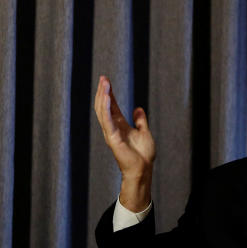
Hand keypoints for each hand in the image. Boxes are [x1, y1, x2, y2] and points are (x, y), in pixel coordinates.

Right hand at [95, 75, 154, 210]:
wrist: (143, 169)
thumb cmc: (143, 155)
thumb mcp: (144, 132)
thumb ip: (140, 120)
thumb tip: (138, 108)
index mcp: (120, 125)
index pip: (112, 106)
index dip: (109, 94)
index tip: (106, 81)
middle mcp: (113, 128)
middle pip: (105, 107)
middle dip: (103, 92)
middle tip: (103, 78)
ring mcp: (111, 133)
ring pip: (103, 112)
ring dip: (103, 97)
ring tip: (104, 84)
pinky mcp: (113, 138)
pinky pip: (107, 122)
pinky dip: (106, 109)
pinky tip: (107, 98)